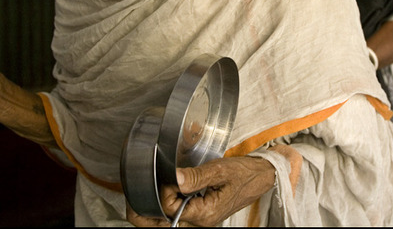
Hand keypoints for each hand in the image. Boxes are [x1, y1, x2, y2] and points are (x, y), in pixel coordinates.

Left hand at [126, 156, 274, 226]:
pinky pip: (174, 215)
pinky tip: (161, 191)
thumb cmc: (244, 173)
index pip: (169, 210)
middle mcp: (199, 222)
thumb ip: (196, 176)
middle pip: (161, 225)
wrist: (260, 177)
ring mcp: (198, 219)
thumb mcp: (220, 170)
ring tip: (143, 191)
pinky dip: (163, 206)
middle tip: (133, 194)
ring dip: (152, 209)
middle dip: (143, 213)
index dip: (162, 192)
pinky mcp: (198, 213)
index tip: (166, 175)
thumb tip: (173, 178)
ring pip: (165, 222)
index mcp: (204, 214)